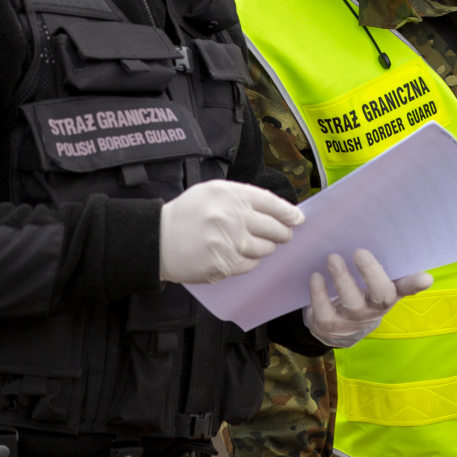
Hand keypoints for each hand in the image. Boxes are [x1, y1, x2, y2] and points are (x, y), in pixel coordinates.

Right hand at [159, 180, 303, 283]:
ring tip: (258, 244)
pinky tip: (240, 254)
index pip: (272, 204)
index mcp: (231, 196)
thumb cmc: (187, 214)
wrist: (158, 239)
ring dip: (267, 247)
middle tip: (284, 234)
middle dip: (283, 232)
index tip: (297, 218)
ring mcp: (229, 243)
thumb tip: (276, 209)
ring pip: (265, 248)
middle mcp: (232, 218)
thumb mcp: (213, 191)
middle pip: (274, 228)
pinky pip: (251, 264)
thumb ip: (243, 197)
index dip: (289, 212)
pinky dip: (251, 261)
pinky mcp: (224, 265)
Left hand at [303, 250, 433, 348]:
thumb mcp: (370, 280)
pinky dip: (319, 294)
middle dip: (372, 274)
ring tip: (332, 258)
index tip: (426, 278)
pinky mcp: (331, 327)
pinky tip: (316, 277)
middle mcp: (375, 310)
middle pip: (382, 296)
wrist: (335, 327)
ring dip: (343, 279)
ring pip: (352, 304)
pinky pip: (325, 312)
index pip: (406, 288)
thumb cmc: (357, 293)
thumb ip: (376, 262)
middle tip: (360, 252)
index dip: (416, 284)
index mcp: (389, 294)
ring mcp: (353, 321)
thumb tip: (379, 229)